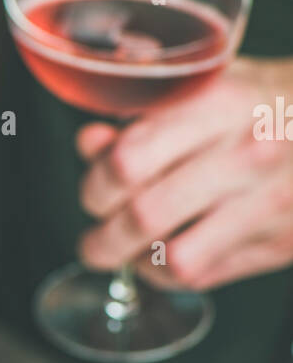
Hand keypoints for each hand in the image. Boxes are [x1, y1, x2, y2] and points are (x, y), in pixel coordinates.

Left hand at [76, 57, 292, 289]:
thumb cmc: (258, 102)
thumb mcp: (202, 86)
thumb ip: (140, 115)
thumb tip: (90, 144)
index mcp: (219, 105)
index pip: (130, 161)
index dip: (97, 185)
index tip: (94, 193)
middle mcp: (247, 155)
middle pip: (146, 216)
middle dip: (103, 238)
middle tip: (95, 242)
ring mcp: (269, 203)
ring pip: (176, 259)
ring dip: (136, 263)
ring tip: (127, 253)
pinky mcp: (282, 242)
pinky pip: (206, 276)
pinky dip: (171, 274)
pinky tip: (165, 257)